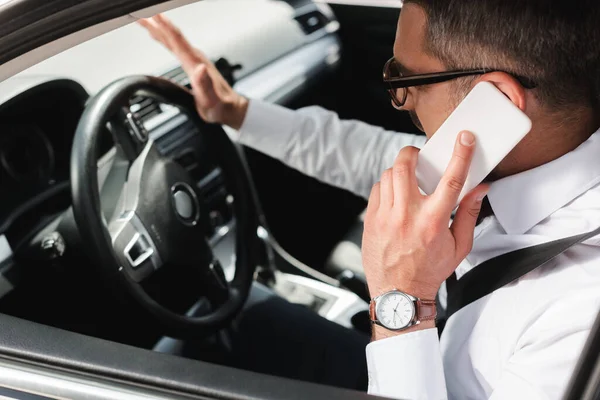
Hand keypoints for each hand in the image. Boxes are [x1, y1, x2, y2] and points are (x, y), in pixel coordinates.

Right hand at [138, 14, 247, 128]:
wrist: (230, 108)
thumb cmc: (221, 106)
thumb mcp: (212, 100)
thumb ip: (205, 85)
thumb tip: (200, 69)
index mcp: (195, 64)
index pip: (178, 41)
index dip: (165, 27)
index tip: (153, 15)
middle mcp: (194, 58)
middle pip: (172, 36)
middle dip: (156, 23)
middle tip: (140, 11)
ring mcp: (193, 60)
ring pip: (172, 39)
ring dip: (158, 27)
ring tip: (143, 18)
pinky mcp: (192, 63)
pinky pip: (174, 46)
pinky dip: (164, 37)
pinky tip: (157, 36)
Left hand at [362, 131, 488, 336]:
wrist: (398, 293)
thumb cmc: (429, 271)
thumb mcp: (459, 247)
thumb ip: (469, 214)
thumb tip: (479, 189)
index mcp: (433, 221)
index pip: (450, 180)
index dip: (460, 155)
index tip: (465, 138)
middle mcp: (406, 215)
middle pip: (405, 166)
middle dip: (413, 153)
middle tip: (420, 156)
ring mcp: (385, 217)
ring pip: (388, 175)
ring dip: (400, 170)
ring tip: (409, 178)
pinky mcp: (370, 220)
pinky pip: (377, 189)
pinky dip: (387, 186)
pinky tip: (395, 195)